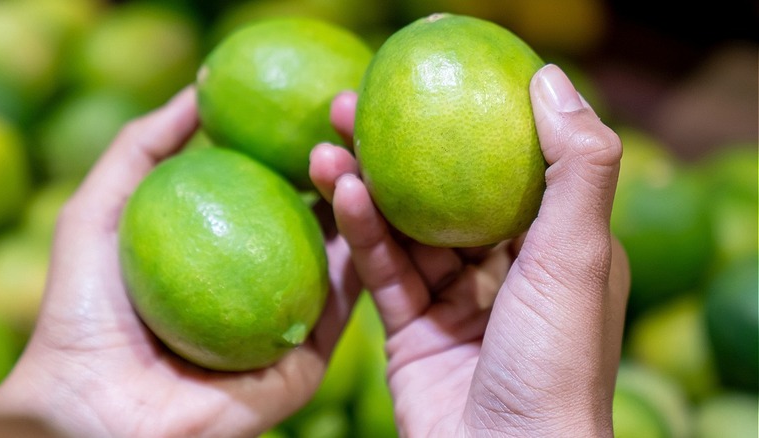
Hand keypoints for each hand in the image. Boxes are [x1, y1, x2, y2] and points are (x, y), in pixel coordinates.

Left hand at [0, 87, 361, 436]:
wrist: (97, 409)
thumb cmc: (87, 312)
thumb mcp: (100, 209)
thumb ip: (142, 146)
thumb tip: (201, 90)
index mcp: (227, 251)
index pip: (273, 190)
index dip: (295, 147)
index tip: (314, 106)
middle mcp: (264, 282)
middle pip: (315, 217)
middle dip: (337, 166)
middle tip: (346, 122)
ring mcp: (290, 320)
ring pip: (341, 254)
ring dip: (359, 203)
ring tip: (360, 155)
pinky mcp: (309, 357)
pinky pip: (344, 303)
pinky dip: (362, 255)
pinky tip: (368, 209)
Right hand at [309, 64, 630, 436]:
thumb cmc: (556, 367)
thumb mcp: (582, 256)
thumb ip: (577, 168)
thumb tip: (549, 79)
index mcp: (556, 250)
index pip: (509, 168)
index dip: (468, 121)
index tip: (425, 81)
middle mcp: (508, 273)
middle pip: (446, 194)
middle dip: (399, 149)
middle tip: (351, 107)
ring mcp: (457, 303)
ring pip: (405, 231)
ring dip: (366, 187)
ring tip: (326, 145)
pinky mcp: (413, 332)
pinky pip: (384, 272)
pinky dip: (363, 233)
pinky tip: (341, 193)